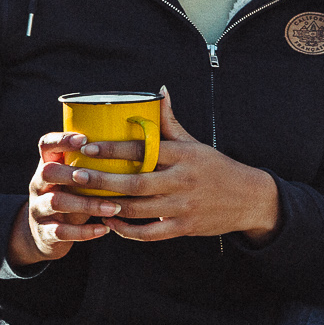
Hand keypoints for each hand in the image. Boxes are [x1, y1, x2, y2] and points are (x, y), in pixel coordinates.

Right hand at [9, 131, 122, 267]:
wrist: (45, 235)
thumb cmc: (72, 199)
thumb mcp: (76, 181)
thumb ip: (93, 167)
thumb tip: (135, 149)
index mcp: (47, 166)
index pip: (47, 144)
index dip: (62, 139)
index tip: (84, 139)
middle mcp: (39, 184)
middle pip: (48, 172)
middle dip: (74, 173)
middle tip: (101, 178)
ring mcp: (38, 209)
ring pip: (56, 202)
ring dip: (88, 204)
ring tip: (114, 208)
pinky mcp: (44, 232)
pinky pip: (61, 231)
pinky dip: (84, 231)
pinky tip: (104, 229)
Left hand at [37, 88, 280, 244]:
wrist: (248, 198)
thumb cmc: (215, 167)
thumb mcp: (195, 143)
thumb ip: (171, 122)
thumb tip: (160, 91)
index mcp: (183, 155)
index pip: (142, 150)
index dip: (112, 149)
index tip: (87, 147)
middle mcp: (182, 180)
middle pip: (134, 182)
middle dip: (101, 180)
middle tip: (75, 176)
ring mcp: (183, 205)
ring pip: (138, 209)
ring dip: (109, 206)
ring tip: (87, 199)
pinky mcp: (183, 227)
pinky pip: (149, 233)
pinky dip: (127, 231)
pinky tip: (110, 221)